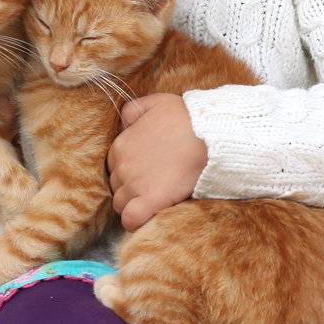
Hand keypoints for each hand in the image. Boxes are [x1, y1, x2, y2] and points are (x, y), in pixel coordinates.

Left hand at [108, 93, 207, 230]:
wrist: (208, 135)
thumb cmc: (186, 117)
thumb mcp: (156, 102)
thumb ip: (133, 110)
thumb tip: (123, 123)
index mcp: (121, 145)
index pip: (114, 166)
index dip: (130, 169)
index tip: (148, 168)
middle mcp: (122, 166)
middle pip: (117, 185)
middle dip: (132, 186)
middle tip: (155, 180)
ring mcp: (134, 185)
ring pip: (121, 203)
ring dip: (134, 202)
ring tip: (155, 196)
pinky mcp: (151, 200)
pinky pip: (131, 219)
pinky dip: (135, 220)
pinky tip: (148, 213)